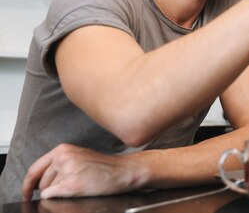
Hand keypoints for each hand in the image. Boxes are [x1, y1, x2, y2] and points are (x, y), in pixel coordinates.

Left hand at [22, 143, 142, 199]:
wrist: (124, 171)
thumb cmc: (105, 166)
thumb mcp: (79, 156)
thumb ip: (59, 163)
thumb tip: (39, 181)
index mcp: (63, 149)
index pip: (35, 168)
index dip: (28, 183)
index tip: (26, 191)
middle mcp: (63, 157)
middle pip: (40, 181)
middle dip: (49, 188)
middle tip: (69, 185)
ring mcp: (67, 170)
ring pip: (47, 189)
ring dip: (59, 191)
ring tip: (79, 184)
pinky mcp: (71, 184)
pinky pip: (52, 196)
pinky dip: (60, 197)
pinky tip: (77, 190)